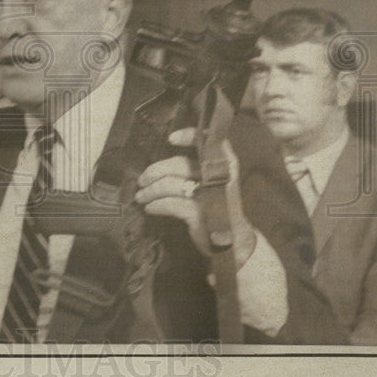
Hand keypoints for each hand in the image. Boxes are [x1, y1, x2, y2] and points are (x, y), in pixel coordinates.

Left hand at [134, 128, 256, 264]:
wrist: (235, 241)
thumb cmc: (217, 209)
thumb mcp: (211, 185)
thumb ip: (194, 171)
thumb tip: (159, 168)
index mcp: (224, 166)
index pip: (209, 142)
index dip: (190, 135)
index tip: (171, 139)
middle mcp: (219, 177)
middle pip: (179, 164)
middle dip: (155, 172)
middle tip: (142, 180)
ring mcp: (211, 196)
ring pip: (172, 185)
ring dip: (151, 191)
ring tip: (141, 197)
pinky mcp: (202, 215)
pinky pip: (172, 204)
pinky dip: (157, 205)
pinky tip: (150, 208)